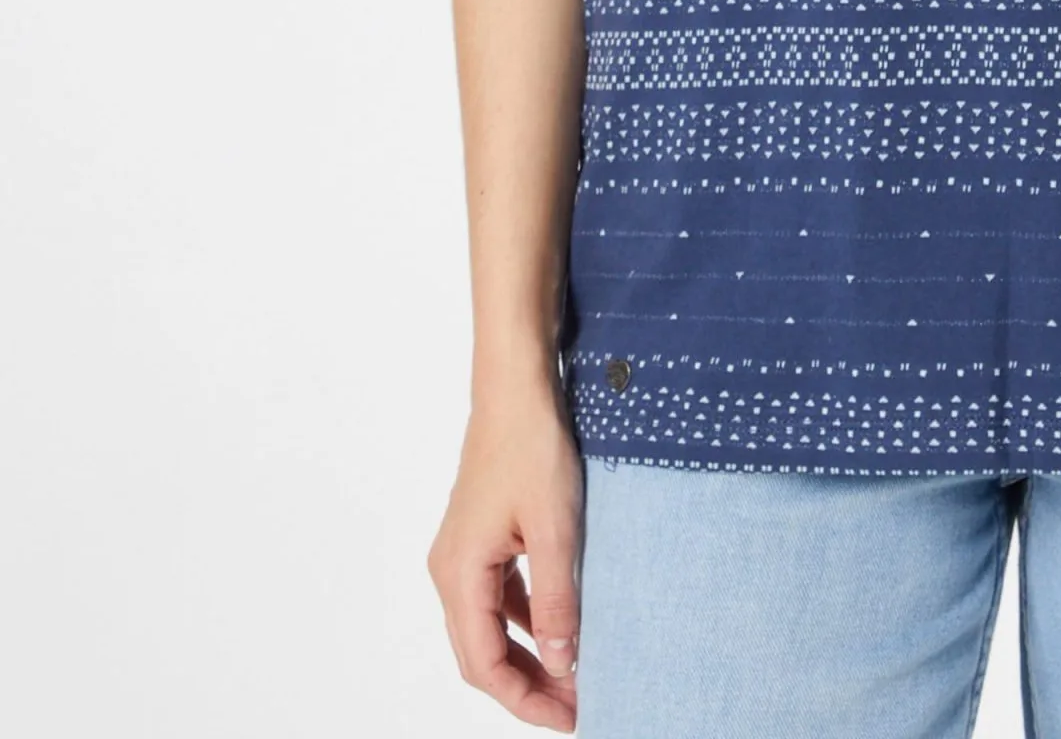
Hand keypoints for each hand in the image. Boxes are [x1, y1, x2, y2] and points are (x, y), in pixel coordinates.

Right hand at [427, 377, 583, 727]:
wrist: (516, 387)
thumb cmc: (532, 447)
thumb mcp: (555, 528)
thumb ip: (557, 599)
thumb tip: (565, 664)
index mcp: (459, 574)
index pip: (484, 665)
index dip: (525, 700)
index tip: (570, 717)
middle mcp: (451, 570)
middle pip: (482, 654)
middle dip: (528, 687)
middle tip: (576, 707)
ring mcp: (463, 553)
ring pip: (490, 628)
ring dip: (529, 656)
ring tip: (574, 677)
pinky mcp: (481, 537)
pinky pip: (499, 597)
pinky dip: (527, 621)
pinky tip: (561, 628)